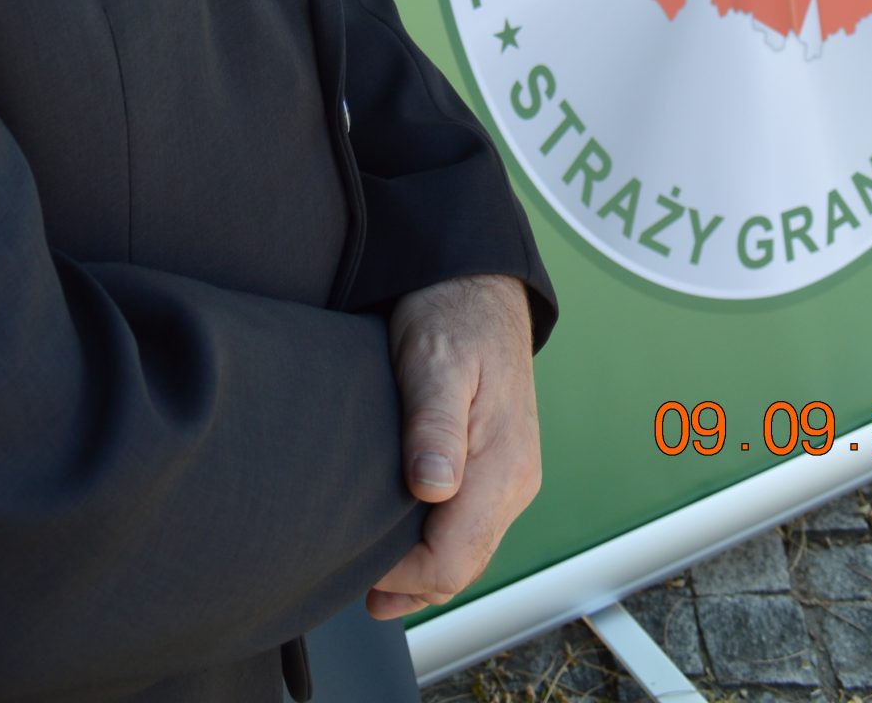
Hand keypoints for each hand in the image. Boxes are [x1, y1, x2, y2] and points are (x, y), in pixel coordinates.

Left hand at [367, 273, 540, 621]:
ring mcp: (510, 476)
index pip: (454, 559)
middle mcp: (515, 481)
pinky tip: (402, 543)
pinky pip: (470, 525)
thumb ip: (435, 426)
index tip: (360, 567)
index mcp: (503, 466)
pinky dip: (436, 545)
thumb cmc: (453, 314)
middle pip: (463, 566)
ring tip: (372, 579)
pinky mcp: (499, 466)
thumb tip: (433, 489)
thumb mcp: (435, 361)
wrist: (477, 282)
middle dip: (412, 586)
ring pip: (468, 550)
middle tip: (356, 589)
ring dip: (423, 571)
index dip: (405, 577)